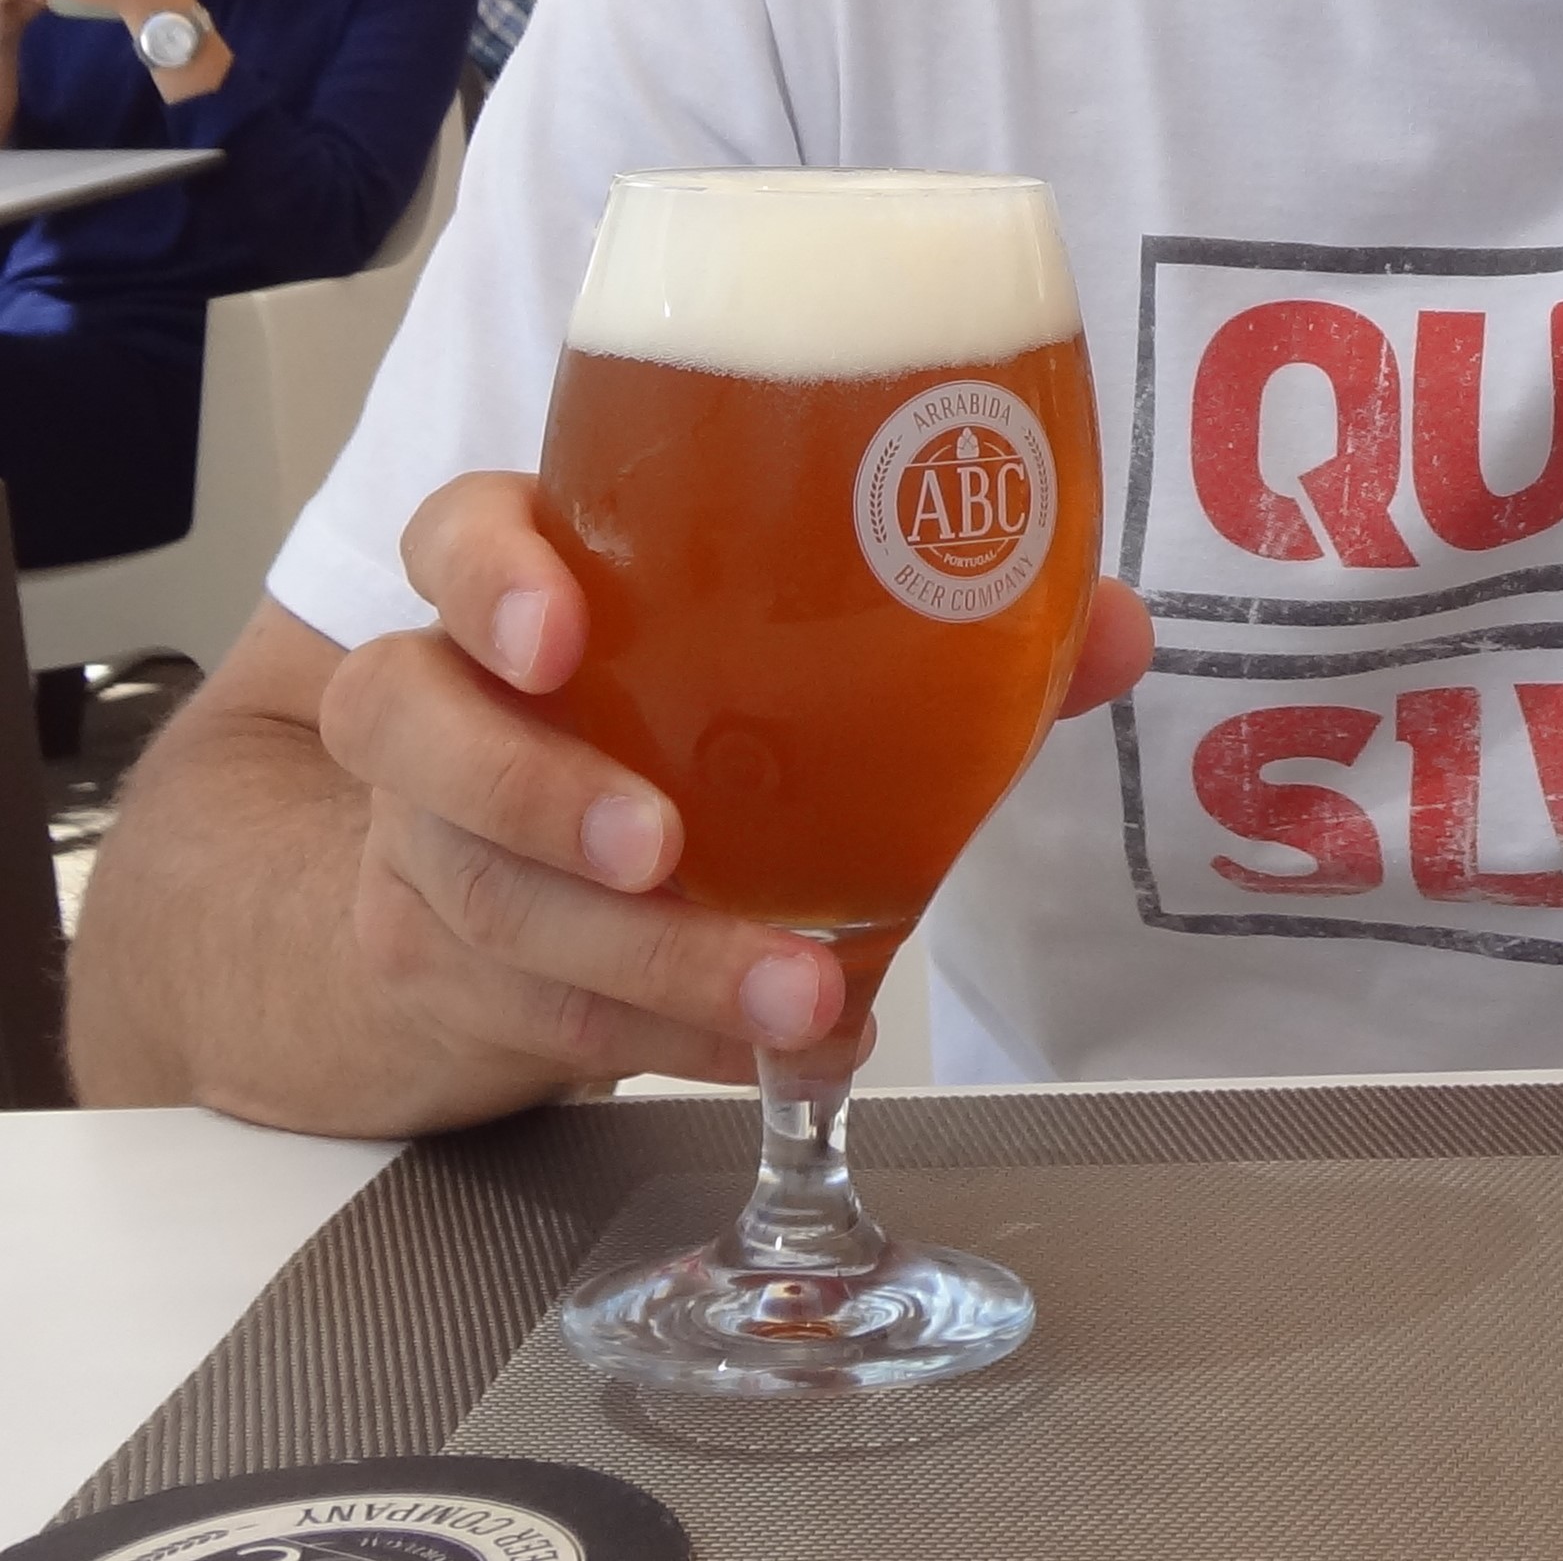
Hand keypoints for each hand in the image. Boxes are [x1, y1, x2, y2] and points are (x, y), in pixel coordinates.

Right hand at [316, 470, 1154, 1091]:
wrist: (481, 873)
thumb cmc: (671, 717)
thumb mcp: (783, 649)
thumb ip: (953, 621)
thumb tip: (1113, 628)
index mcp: (533, 583)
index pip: (455, 539)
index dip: (489, 576)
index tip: (557, 628)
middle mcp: (446, 703)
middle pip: (423, 727)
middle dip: (540, 792)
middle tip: (662, 845)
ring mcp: (419, 844)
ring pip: (484, 896)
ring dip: (647, 960)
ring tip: (787, 995)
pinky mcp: (442, 972)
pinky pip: (535, 1013)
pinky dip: (663, 1041)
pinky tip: (764, 1054)